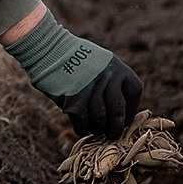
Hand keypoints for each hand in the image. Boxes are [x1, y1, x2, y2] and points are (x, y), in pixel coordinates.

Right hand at [1, 8, 143, 137]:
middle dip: (115, 128)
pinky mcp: (74, 100)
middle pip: (117, 111)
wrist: (48, 49)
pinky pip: (83, 124)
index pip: (134, 92)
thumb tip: (119, 114)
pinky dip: (82, 129)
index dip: (130, 108)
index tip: (124, 119)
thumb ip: (112, 83)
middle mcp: (107, 77)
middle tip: (111, 135)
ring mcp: (90, 89)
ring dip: (97, 128)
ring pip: (100, 120)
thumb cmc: (74, 59)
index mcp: (117, 66)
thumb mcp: (100, 63)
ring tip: (94, 129)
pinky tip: (81, 128)